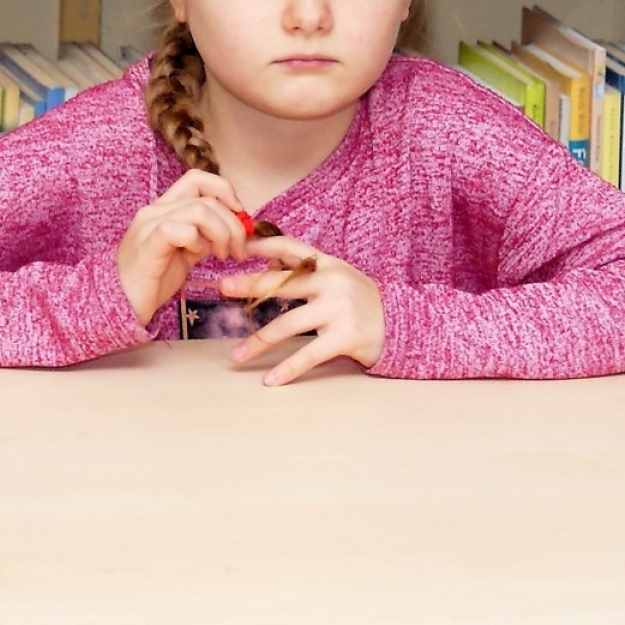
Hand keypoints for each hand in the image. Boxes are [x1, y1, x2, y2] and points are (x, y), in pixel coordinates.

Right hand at [116, 170, 249, 326]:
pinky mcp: (148, 244)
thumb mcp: (185, 253)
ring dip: (221, 232)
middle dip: (233, 223)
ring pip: (199, 210)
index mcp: (164, 208)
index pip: (197, 178)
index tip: (240, 216)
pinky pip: (180, 229)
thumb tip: (235, 228)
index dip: (225, 190)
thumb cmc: (152, 280)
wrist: (120, 305)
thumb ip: (205, 236)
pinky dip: (197, 241)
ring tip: (221, 255)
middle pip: (206, 197)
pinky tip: (197, 256)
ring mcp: (150, 225)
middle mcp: (155, 210)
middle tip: (238, 250)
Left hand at [221, 236, 385, 385]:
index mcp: (328, 264)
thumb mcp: (340, 277)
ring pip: (287, 324)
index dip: (264, 245)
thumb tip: (266, 270)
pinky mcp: (345, 336)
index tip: (239, 245)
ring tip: (236, 355)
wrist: (402, 324)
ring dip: (258, 342)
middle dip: (250, 285)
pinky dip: (287, 369)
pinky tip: (270, 379)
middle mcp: (332, 282)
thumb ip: (309, 273)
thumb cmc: (363, 301)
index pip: (291, 248)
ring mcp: (338, 309)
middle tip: (223, 288)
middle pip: (282, 283)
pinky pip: (308, 354)